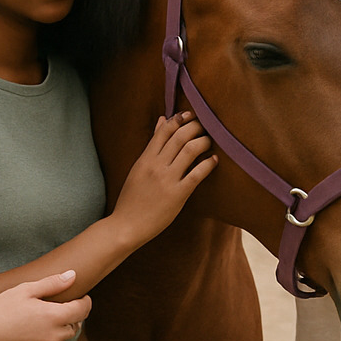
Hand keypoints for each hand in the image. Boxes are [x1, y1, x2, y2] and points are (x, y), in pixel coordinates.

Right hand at [0, 270, 90, 340]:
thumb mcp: (25, 290)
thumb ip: (52, 283)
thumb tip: (73, 276)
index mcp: (54, 317)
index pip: (82, 310)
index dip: (85, 302)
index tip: (83, 298)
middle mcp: (53, 337)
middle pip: (74, 327)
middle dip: (70, 317)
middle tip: (57, 309)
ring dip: (58, 333)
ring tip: (41, 323)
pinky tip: (29, 336)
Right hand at [112, 112, 215, 242]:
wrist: (126, 225)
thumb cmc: (132, 198)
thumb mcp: (138, 167)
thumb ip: (152, 145)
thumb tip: (161, 120)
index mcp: (145, 158)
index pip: (164, 130)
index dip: (180, 119)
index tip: (190, 115)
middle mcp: (156, 166)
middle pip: (180, 136)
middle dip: (196, 126)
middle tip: (205, 125)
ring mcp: (167, 180)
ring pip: (189, 150)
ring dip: (203, 141)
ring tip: (210, 140)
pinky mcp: (177, 195)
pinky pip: (197, 174)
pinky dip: (208, 163)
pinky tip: (214, 160)